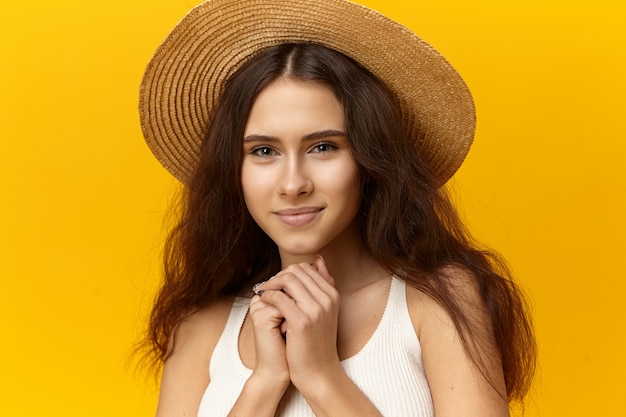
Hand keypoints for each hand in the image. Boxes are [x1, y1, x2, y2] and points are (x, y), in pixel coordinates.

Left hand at [254, 256, 341, 389]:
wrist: (319, 371)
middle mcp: (327, 298)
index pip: (306, 268)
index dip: (288, 272)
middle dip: (279, 276)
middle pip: (297, 270)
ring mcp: (316, 309)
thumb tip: (318, 259)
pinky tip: (263, 302)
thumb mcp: (324, 311)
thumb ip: (322, 285)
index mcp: (332, 294)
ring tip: (264, 293)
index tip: (277, 283)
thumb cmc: (317, 342)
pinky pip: (279, 297)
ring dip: (271, 283)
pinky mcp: (301, 321)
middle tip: (268, 287)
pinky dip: (267, 295)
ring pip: (288, 279)